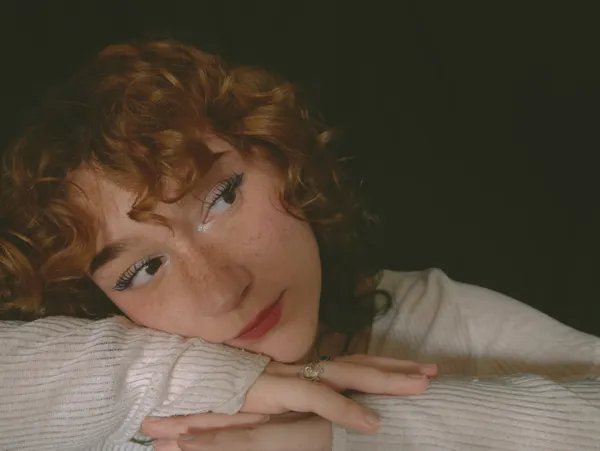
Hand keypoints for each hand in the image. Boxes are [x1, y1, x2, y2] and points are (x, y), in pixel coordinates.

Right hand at [143, 355, 435, 448]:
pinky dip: (347, 410)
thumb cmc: (224, 394)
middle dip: (398, 367)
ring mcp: (290, 375)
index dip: (384, 364)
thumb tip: (322, 403)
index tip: (416, 369)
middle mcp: (302, 366)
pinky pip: (317, 400)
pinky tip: (373, 423)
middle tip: (434, 373)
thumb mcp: (269, 401)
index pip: (352, 362)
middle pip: (359, 363)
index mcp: (304, 369)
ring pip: (347, 374)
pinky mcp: (275, 391)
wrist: (184, 382)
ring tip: (420, 386)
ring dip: (385, 380)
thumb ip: (295, 402)